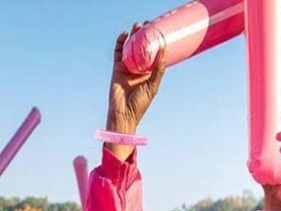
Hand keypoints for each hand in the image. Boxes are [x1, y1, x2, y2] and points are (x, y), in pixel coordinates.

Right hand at [105, 25, 165, 159]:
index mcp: (148, 73)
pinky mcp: (116, 69)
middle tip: (148, 25)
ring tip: (137, 26)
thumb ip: (158, 68)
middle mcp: (137, 69)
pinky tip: (124, 34)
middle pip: (141, 48)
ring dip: (133, 36)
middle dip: (144, 36)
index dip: (155, 42)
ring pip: (130, 48)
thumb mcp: (153, 85)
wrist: (124, 115)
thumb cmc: (140, 104)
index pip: (152, 54)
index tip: (158, 31)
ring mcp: (127, 68)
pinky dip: (120, 42)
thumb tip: (164, 49)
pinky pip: (118, 53)